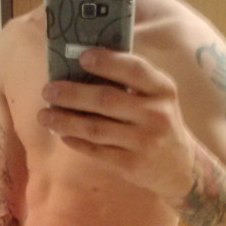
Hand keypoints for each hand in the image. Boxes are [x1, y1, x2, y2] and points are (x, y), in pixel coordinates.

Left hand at [38, 48, 195, 201]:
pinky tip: (62, 133)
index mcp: (163, 89)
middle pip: (106, 100)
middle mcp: (156, 114)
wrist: (181, 168)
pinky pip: (96, 150)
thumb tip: (83, 68)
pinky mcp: (132, 164)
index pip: (134, 70)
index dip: (107, 62)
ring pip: (96, 128)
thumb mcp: (157, 98)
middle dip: (72, 94)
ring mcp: (144, 141)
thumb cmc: (159, 123)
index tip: (81, 57)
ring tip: (44, 115)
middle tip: (48, 90)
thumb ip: (131, 83)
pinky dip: (76, 141)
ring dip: (65, 120)